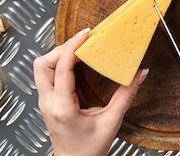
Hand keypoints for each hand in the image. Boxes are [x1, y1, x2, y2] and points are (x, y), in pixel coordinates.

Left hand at [34, 28, 147, 155]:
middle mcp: (48, 103)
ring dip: (57, 55)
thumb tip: (139, 74)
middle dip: (61, 48)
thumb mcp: (111, 122)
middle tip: (81, 41)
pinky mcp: (47, 101)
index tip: (85, 35)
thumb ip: (126, 96)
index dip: (72, 47)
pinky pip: (46, 75)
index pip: (61, 68)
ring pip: (40, 68)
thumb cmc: (88, 150)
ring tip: (78, 49)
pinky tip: (73, 61)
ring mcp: (45, 102)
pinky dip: (57, 63)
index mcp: (63, 107)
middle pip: (43, 63)